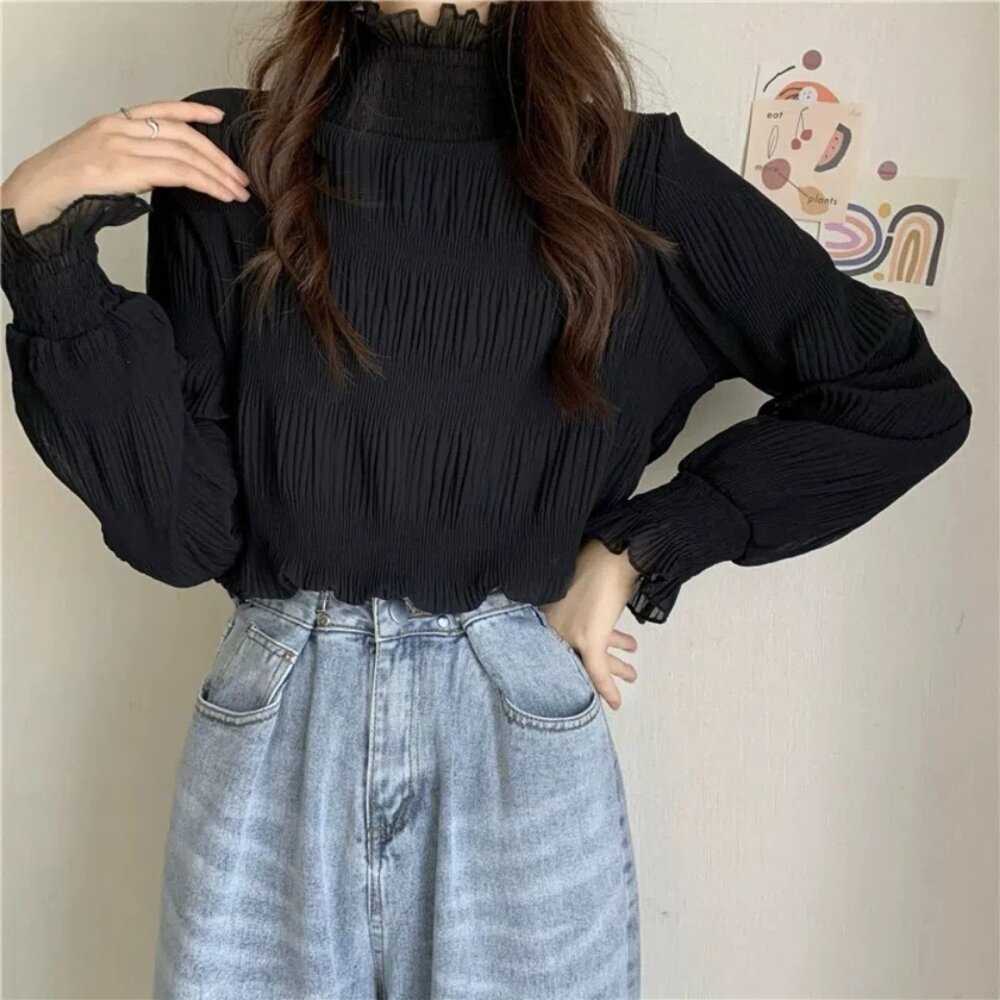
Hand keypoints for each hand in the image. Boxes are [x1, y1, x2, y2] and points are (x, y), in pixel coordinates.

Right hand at [0, 99, 250, 233]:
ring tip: (238, 191)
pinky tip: (220, 193)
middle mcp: (119, 128)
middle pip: (183, 136)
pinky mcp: (124, 168)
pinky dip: (205, 183)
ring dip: (218, 175)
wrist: (37, 194)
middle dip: (218, 158)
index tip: (219, 117)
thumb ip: (133, 160)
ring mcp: (121, 146)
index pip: (162, 109)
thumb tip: (165, 173)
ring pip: (185, 155)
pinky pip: (177, 173)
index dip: (194, 112)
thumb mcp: (101, 161)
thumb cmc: (68, 185)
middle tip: (241, 177)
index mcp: (114, 122)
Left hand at [538, 538, 640, 710]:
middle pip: (573, 658)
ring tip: (633, 672)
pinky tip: (617, 702)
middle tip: (618, 672)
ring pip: (589, 664)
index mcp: (547, 613)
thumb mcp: (582, 591)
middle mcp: (553, 625)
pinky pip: (598, 671)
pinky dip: (608, 688)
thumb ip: (576, 608)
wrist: (613, 554)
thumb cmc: (598, 566)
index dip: (574, 662)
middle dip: (600, 667)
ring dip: (615, 669)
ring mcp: (569, 633)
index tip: (585, 671)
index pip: (556, 648)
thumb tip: (588, 620)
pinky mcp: (588, 638)